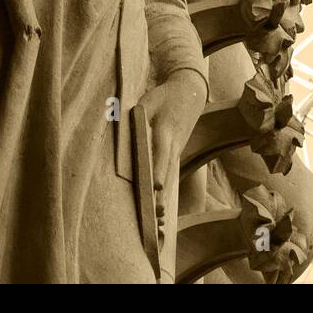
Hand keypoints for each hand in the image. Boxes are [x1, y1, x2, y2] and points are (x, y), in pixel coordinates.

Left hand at [135, 69, 206, 242]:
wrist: (191, 93)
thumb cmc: (165, 96)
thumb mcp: (149, 100)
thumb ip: (136, 117)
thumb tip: (121, 134)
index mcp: (166, 130)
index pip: (162, 153)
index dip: (159, 170)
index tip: (158, 187)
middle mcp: (174, 144)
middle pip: (166, 171)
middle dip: (161, 193)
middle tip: (157, 214)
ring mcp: (177, 150)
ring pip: (170, 176)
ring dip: (165, 198)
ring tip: (159, 220)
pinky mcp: (175, 154)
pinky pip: (170, 175)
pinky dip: (166, 193)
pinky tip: (161, 211)